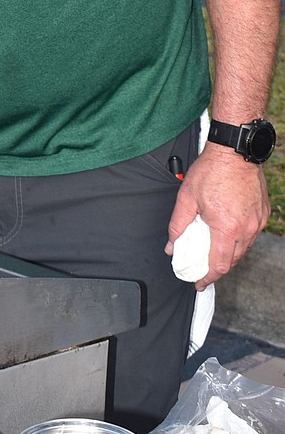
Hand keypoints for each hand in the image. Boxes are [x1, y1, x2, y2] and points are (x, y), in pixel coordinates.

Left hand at [166, 144, 269, 289]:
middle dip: (216, 266)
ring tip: (212, 248)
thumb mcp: (186, 198)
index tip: (199, 282)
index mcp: (226, 227)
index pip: (219, 265)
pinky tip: (226, 232)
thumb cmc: (211, 171)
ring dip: (228, 252)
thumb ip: (177, 226)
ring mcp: (257, 221)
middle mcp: (246, 228)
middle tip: (202, 266)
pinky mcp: (262, 213)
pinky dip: (238, 238)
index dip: (208, 277)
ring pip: (243, 248)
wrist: (234, 151)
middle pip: (232, 260)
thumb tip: (171, 246)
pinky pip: (251, 235)